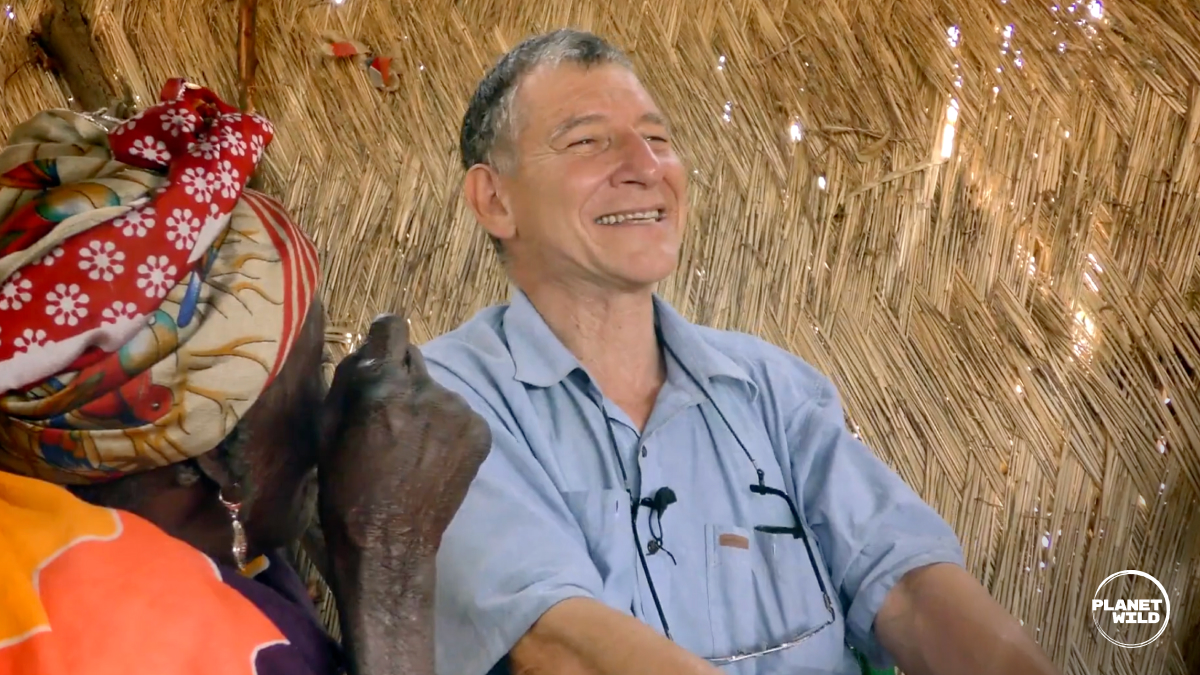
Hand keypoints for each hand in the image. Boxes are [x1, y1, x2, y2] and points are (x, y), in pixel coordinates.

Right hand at [317, 313, 491, 674]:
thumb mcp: (327, 430)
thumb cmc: (346, 490)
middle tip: (388, 417)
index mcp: (383, 388)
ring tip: (409, 445)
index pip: (392, 327)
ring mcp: (460, 411)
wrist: (391, 543)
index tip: (380, 353)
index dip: (382, 338)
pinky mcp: (480, 431)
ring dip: (423, 404)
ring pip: (436, 388)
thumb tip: (367, 347)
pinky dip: (445, 427)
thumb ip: (347, 378)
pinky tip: (430, 457)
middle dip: (399, 378)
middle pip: (414, 358)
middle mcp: (428, 391)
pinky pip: (458, 412)